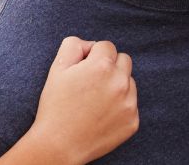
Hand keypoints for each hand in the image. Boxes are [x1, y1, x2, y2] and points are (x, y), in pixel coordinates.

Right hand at [24, 37, 138, 163]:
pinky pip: (131, 104)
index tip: (83, 69)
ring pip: (129, 82)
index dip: (92, 55)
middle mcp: (120, 82)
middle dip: (110, 66)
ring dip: (116, 85)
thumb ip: (73, 45)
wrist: (59, 144)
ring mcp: (129, 104)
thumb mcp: (57, 68)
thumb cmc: (56, 105)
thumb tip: (90, 45)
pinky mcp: (132, 121)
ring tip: (95, 100)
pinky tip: (101, 115)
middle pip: (124, 60)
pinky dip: (119, 106)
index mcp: (102, 66)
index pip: (106, 46)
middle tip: (91, 83)